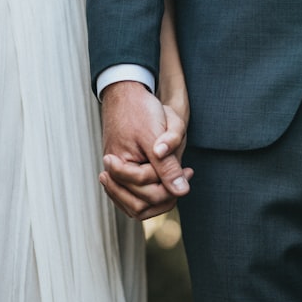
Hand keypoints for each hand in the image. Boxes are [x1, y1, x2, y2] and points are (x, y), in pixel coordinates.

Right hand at [99, 81, 192, 219]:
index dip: (172, 185)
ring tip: (175, 181)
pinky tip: (166, 184)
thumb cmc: (140, 110)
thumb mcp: (158, 135)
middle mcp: (113, 176)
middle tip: (184, 174)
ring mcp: (114, 177)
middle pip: (141, 206)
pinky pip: (132, 199)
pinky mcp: (119, 175)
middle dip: (166, 194)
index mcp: (119, 167)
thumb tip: (182, 191)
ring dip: (158, 200)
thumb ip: (168, 166)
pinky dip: (150, 197)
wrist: (125, 94)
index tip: (188, 170)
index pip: (149, 194)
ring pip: (136, 207)